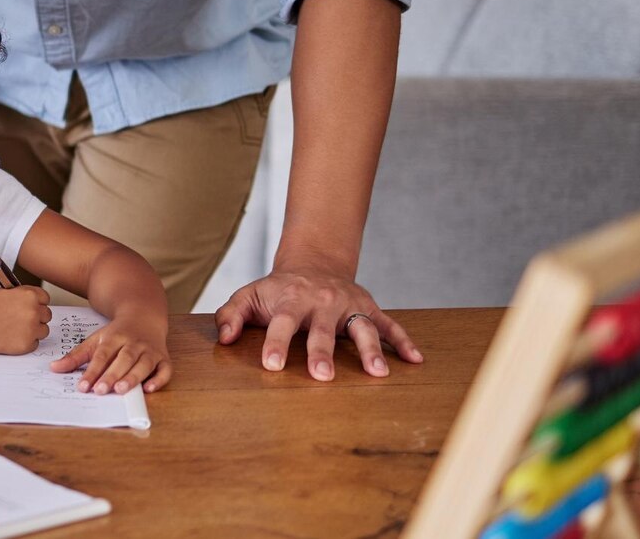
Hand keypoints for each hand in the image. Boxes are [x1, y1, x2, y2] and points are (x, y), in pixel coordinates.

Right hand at [0, 286, 51, 353]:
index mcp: (29, 295)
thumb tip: (30, 302)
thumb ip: (20, 296)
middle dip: (36, 316)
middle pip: (46, 315)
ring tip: (15, 329)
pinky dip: (25, 342)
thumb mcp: (4, 292)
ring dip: (33, 330)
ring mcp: (31, 330)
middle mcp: (33, 311)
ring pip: (43, 331)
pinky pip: (34, 344)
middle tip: (21, 319)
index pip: (45, 298)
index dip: (37, 302)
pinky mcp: (25, 345)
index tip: (31, 305)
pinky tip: (11, 337)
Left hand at [50, 308, 171, 394]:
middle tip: (100, 391)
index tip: (83, 386)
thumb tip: (54, 369)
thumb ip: (76, 356)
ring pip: (143, 364)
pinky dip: (159, 379)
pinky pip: (165, 369)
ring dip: (133, 377)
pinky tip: (149, 389)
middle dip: (112, 375)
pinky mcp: (163, 358)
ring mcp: (150, 350)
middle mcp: (133, 343)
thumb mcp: (95, 340)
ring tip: (121, 389)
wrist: (143, 316)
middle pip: (123, 359)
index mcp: (114, 337)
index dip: (92, 371)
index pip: (102, 355)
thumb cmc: (117, 333)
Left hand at [215, 265, 422, 380]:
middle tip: (322, 376)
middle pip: (322, 329)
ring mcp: (348, 305)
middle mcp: (322, 301)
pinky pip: (389, 325)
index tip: (272, 366)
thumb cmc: (277, 290)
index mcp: (291, 299)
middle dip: (322, 352)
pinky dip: (403, 341)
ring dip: (370, 350)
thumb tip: (223, 339)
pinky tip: (415, 359)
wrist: (313, 263)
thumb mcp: (249, 296)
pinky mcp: (369, 308)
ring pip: (361, 327)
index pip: (282, 323)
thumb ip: (231, 315)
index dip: (276, 343)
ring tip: (377, 373)